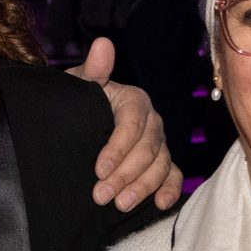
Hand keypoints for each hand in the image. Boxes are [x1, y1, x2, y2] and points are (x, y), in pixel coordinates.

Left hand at [71, 38, 181, 211]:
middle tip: (101, 195)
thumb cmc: (78, 101)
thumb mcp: (79, 85)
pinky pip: (172, 176)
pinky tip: (160, 205)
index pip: (132, 124)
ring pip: (159, 165)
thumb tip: (103, 45)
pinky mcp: (161, 162)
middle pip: (146, 149)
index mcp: (134, 100)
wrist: (80, 119)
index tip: (98, 168)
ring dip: (142, 187)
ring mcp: (159, 143)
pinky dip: (169, 190)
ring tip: (120, 205)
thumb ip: (93, 70)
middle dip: (124, 174)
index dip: (117, 147)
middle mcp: (152, 121)